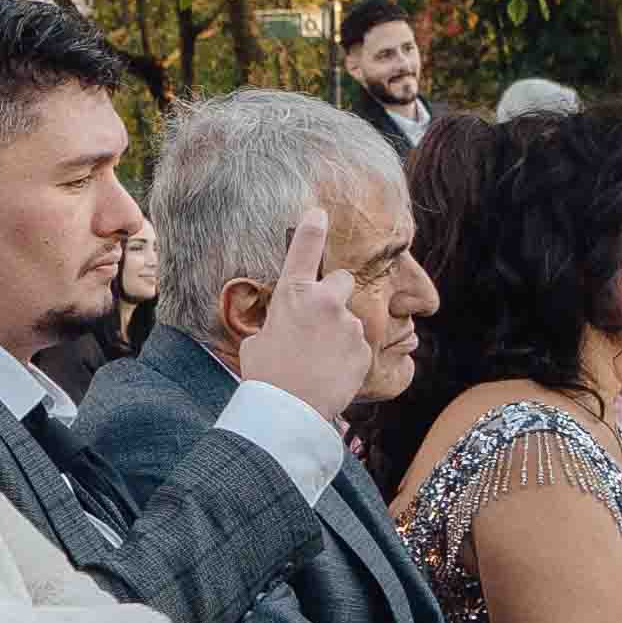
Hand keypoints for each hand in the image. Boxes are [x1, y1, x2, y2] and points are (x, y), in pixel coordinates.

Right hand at [225, 214, 374, 416]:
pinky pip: (357, 347)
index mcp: (293, 295)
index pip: (303, 249)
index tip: (318, 213)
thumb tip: (282, 329)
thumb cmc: (266, 377)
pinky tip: (329, 374)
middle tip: (322, 320)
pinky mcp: (363, 349)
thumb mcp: (258, 342)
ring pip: (348, 320)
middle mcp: (325, 302)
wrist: (289, 410)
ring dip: (338, 335)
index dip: (312, 228)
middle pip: (342, 280)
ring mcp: (348, 325)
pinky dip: (346, 358)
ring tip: (319, 363)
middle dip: (334, 295)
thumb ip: (276, 325)